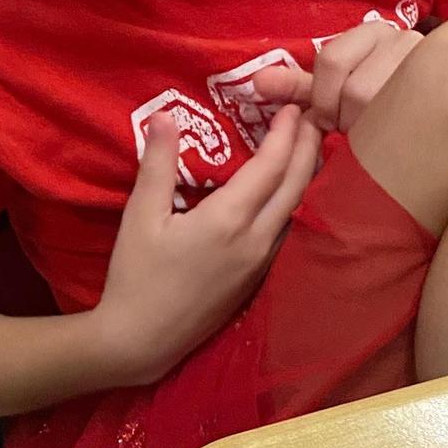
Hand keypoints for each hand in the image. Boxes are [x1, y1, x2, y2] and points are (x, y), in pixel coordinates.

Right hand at [90, 105, 322, 386]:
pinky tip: (290, 194)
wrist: (142, 340)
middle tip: (311, 116)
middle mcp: (257, 241)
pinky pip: (289, 231)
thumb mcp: (140, 215)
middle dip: (307, 148)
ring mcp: (262, 263)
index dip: (284, 134)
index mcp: (229, 220)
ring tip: (308, 147)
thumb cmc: (136, 276)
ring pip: (299, 210)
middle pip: (297, 186)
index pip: (271, 167)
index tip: (291, 107)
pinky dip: (296, 202)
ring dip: (307, 175)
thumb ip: (158, 163)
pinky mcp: (258, 278)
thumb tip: (167, 116)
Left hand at [253, 22, 422, 132]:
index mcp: (374, 32)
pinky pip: (408, 124)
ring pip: (383, 108)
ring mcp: (433, 67)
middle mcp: (406, 40)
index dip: (323, 98)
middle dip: (347, 118)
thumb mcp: (334, 88)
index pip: (331, 60)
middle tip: (355, 128)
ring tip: (377, 134)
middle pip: (357, 90)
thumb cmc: (373, 97)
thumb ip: (298, 87)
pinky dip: (393, 139)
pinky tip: (394, 141)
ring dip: (371, 130)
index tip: (328, 118)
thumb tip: (257, 82)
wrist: (440, 105)